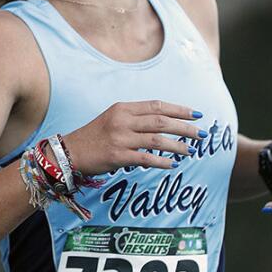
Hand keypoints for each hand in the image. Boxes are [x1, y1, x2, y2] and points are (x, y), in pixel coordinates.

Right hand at [61, 100, 206, 174]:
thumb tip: (163, 122)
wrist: (69, 153)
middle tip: (201, 134)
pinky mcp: (117, 157)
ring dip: (178, 145)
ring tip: (191, 150)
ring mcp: (120, 138)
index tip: (197, 114)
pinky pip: (146, 159)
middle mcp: (122, 121)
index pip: (157, 106)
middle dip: (185, 127)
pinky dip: (162, 162)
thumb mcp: (113, 118)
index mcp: (123, 108)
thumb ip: (135, 118)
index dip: (179, 109)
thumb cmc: (94, 137)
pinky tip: (173, 165)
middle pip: (161, 121)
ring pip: (157, 140)